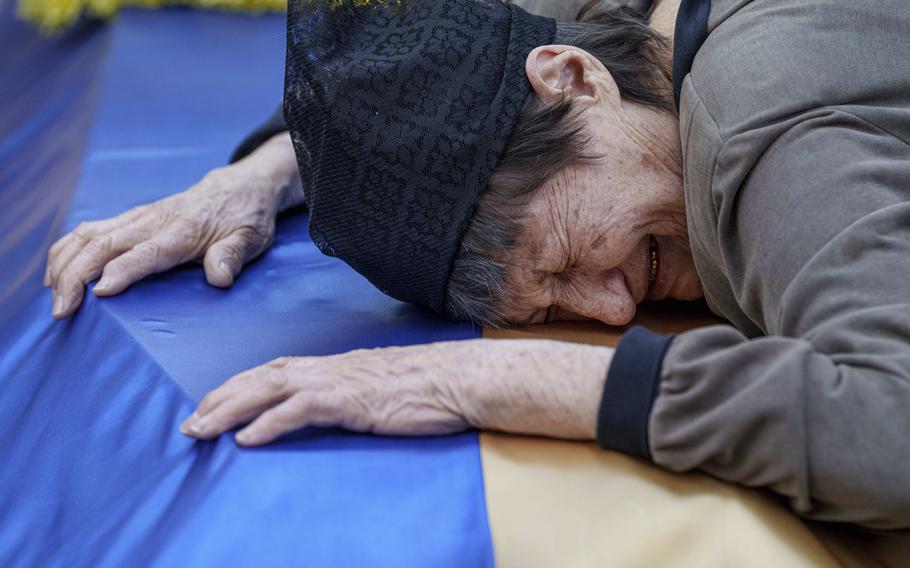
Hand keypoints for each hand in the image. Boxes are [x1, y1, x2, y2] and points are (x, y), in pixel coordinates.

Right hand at [45, 132, 302, 317]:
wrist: (239, 188)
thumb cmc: (245, 219)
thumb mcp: (250, 239)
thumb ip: (233, 256)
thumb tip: (220, 277)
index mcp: (182, 232)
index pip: (145, 253)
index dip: (122, 271)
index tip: (99, 293)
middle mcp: (153, 222)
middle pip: (103, 244)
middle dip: (75, 276)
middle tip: (61, 311)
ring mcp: (138, 218)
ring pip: (88, 234)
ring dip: (63, 263)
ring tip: (53, 297)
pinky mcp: (130, 220)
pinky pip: (89, 231)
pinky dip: (66, 251)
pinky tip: (55, 275)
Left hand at [180, 339, 612, 445]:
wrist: (462, 378)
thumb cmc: (430, 387)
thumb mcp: (382, 389)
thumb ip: (354, 395)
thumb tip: (335, 408)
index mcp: (336, 366)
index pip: (276, 371)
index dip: (240, 386)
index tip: (212, 403)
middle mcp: (330, 368)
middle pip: (262, 376)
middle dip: (221, 398)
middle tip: (190, 423)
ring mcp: (340, 381)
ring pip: (270, 389)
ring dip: (231, 409)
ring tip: (201, 430)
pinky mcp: (352, 400)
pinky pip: (301, 409)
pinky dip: (269, 423)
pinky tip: (247, 439)